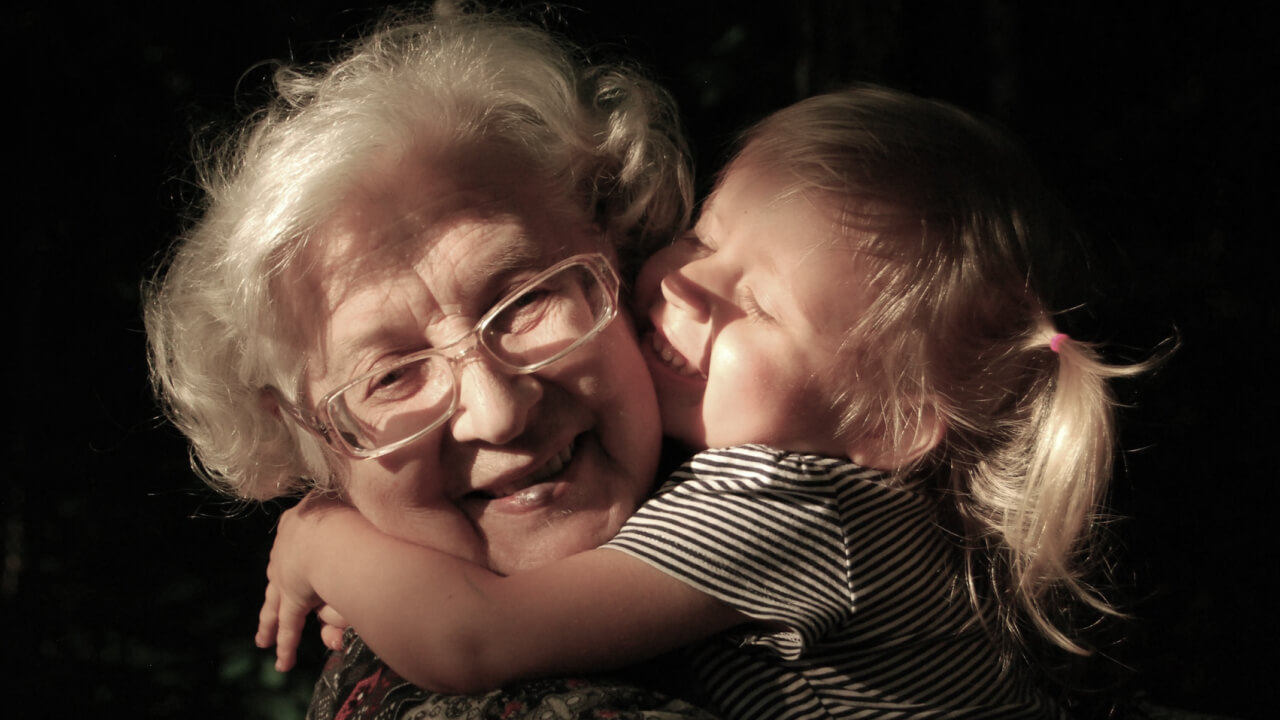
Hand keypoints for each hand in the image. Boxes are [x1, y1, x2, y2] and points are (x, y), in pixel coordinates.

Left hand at [255, 494, 352, 670]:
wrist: (336, 530)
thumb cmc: (353, 507)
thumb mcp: (349, 501)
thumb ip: (348, 509)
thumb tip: (356, 513)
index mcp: (302, 516)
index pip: (297, 537)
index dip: (300, 549)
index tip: (302, 556)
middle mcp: (288, 545)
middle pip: (281, 573)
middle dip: (277, 592)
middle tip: (269, 609)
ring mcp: (287, 573)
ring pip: (276, 602)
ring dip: (271, 622)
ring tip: (264, 640)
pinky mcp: (293, 598)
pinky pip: (289, 626)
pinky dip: (286, 645)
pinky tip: (282, 662)